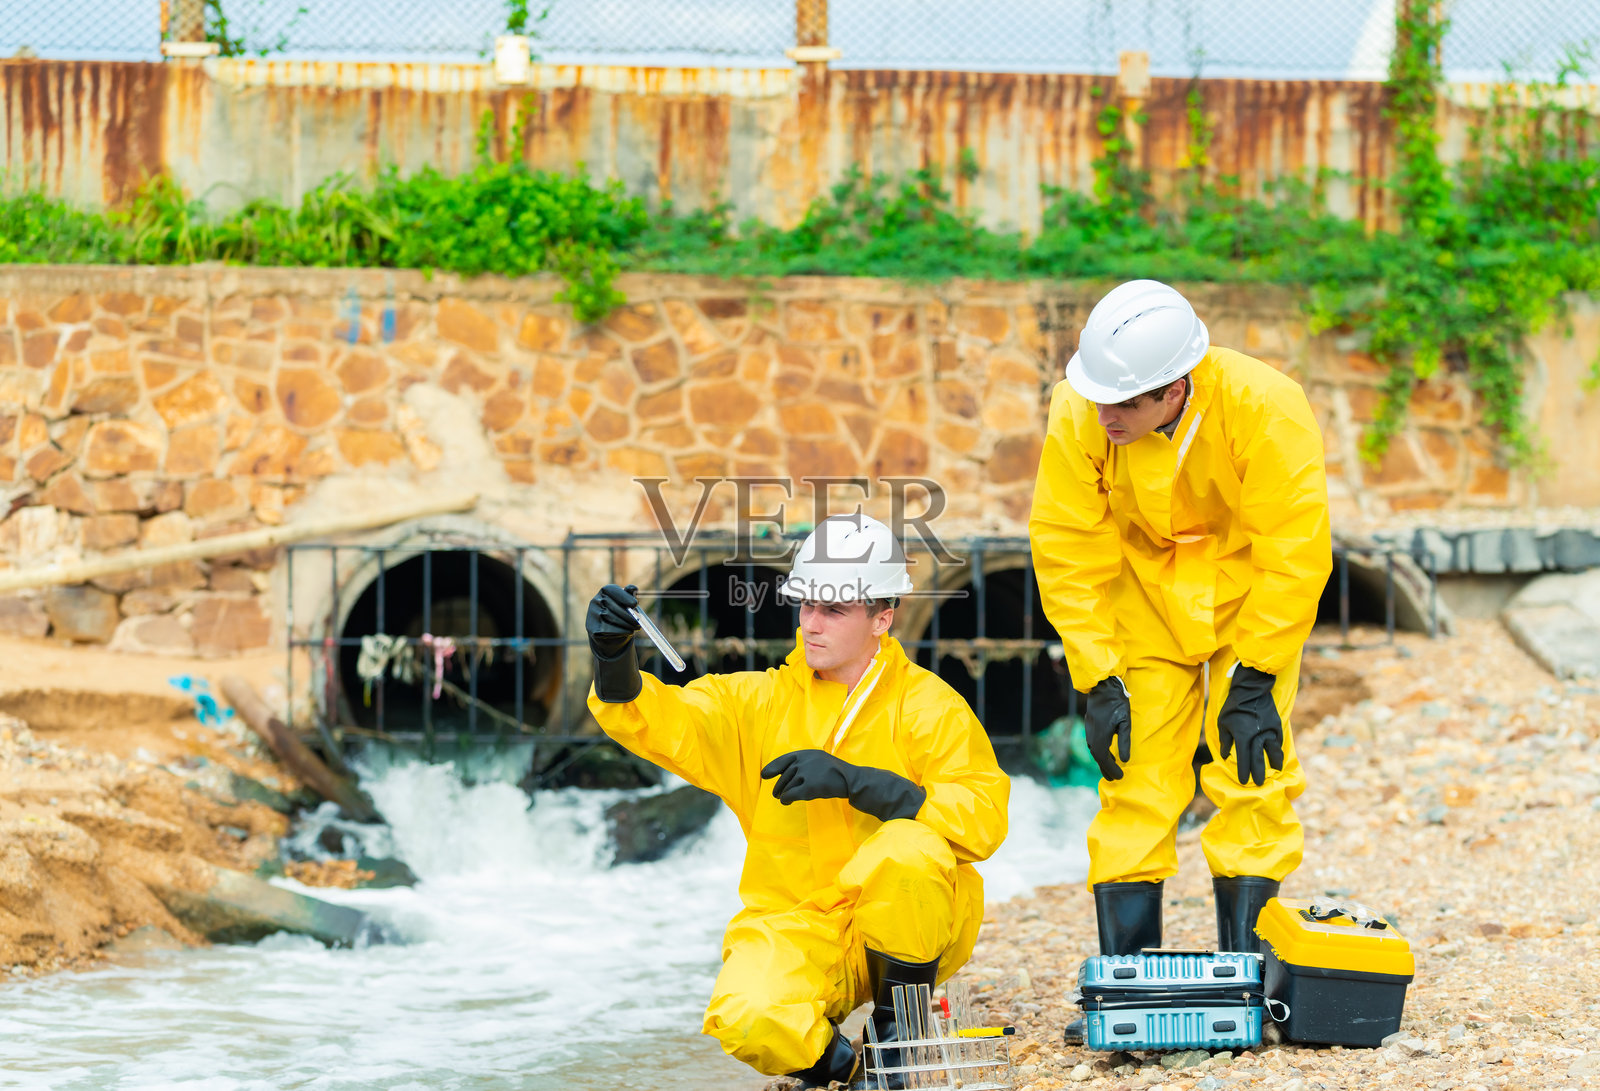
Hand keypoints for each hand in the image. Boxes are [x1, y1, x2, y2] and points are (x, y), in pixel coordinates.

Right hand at [587, 584, 639, 658]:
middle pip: (612, 606)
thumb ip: (629, 595)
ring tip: (636, 627)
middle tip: (639, 622)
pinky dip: (620, 631)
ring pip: (610, 618)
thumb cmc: (620, 612)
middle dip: (628, 615)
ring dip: (626, 624)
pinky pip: (607, 629)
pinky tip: (629, 632)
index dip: (624, 596)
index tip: (635, 604)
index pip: (612, 590)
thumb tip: (633, 588)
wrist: (608, 631)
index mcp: (604, 591)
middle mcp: (596, 601)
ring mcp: (592, 615)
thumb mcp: (626, 603)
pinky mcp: (592, 628)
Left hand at [760, 750, 925, 822]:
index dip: (772, 768)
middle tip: (776, 793)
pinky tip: (786, 802)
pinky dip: (786, 799)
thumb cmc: (835, 772)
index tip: (764, 775)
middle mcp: (803, 761)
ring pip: (786, 787)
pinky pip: (790, 795)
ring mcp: (806, 773)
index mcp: (806, 753)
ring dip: (782, 794)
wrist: (852, 780)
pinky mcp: (809, 787)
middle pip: (784, 776)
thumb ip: (804, 764)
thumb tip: (786, 773)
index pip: (783, 760)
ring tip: (782, 799)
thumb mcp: (819, 761)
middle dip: (779, 786)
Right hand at [1084, 676, 1132, 780]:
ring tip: (1112, 768)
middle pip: (1098, 757)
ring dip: (1103, 761)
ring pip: (1094, 751)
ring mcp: (1089, 731)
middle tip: (1115, 778)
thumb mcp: (1125, 723)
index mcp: (1100, 737)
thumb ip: (1124, 742)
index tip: (1120, 777)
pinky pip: (1093, 744)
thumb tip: (1124, 760)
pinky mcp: (1089, 726)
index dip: (1111, 770)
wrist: (1103, 687)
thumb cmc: (1117, 704)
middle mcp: (1092, 736)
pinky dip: (1100, 751)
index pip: (1104, 759)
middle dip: (1106, 769)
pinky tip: (1108, 752)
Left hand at [1217, 665, 1284, 786]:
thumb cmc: (1233, 707)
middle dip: (1259, 773)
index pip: (1244, 760)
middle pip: (1259, 760)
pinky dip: (1278, 750)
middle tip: (1260, 784)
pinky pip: (1278, 741)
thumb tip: (1226, 756)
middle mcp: (1257, 736)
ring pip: (1273, 752)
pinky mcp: (1276, 725)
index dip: (1244, 772)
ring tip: (1275, 771)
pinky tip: (1277, 755)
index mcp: (1243, 737)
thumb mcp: (1223, 723)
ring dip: (1274, 763)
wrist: (1251, 689)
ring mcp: (1269, 731)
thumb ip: (1225, 741)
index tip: (1245, 782)